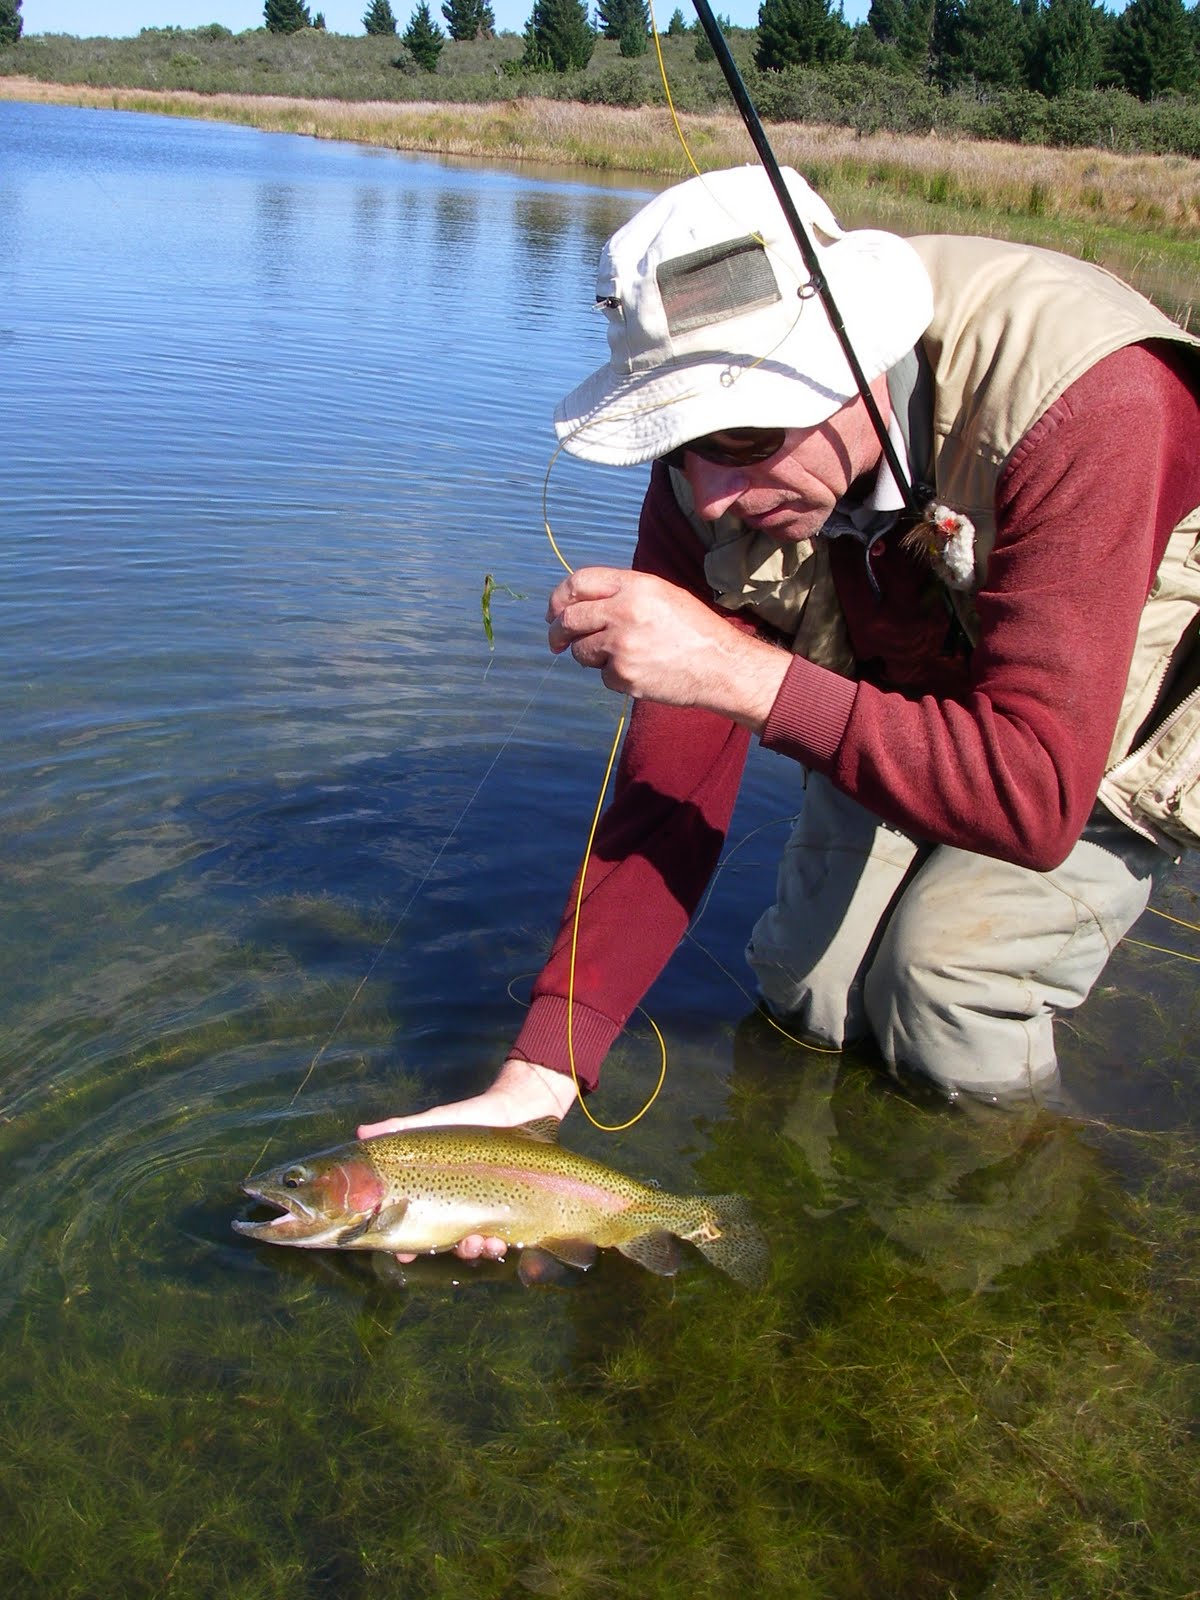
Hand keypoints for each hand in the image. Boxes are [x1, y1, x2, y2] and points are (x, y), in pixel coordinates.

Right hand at [356, 1058, 577, 1263]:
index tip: (402, 1255)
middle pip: (448, 1243)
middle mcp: (458, 1207)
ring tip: (479, 1242)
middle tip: (457, 1245)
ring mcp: (484, 1212)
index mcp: (435, 1192)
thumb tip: (361, 1131)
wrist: (514, 1109)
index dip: (406, 1245)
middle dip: (451, 1251)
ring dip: (474, 1251)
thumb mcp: (433, 1123)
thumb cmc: (469, 1119)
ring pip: (474, 1246)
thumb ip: (399, 1129)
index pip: (415, 1225)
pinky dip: (498, 1245)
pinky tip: (500, 1240)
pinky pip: (502, 1239)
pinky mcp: (511, 1212)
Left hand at [545, 566, 787, 730]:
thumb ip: (621, 593)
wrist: (721, 665)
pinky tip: (640, 671)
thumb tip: (577, 604)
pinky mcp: (623, 675)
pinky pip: (602, 675)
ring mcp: (621, 645)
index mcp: (634, 586)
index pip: (578, 582)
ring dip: (590, 656)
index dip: (560, 598)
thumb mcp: (661, 595)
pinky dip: (614, 676)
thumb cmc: (693, 629)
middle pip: (569, 620)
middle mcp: (623, 611)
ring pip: (581, 651)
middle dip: (558, 633)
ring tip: (622, 655)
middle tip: (557, 642)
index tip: (554, 612)